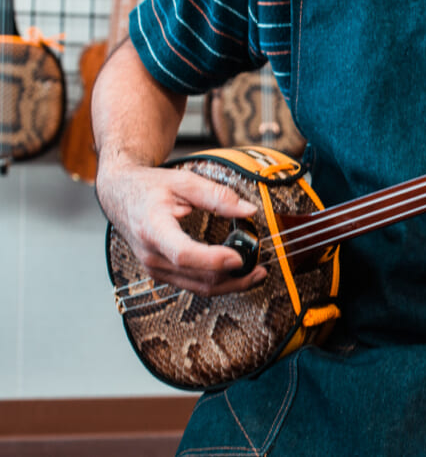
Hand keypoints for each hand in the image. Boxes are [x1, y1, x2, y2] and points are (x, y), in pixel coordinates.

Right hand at [97, 158, 267, 296]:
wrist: (120, 196)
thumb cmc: (148, 188)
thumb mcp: (183, 182)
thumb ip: (217, 196)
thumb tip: (248, 210)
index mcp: (153, 229)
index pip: (183, 253)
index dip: (213, 259)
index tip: (239, 257)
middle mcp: (151, 255)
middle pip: (196, 277)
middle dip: (233, 276)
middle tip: (261, 266)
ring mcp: (155, 268)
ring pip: (198, 287)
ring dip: (230, 284)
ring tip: (256, 273)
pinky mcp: (161, 273)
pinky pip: (193, 285)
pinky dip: (217, 282)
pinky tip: (237, 274)